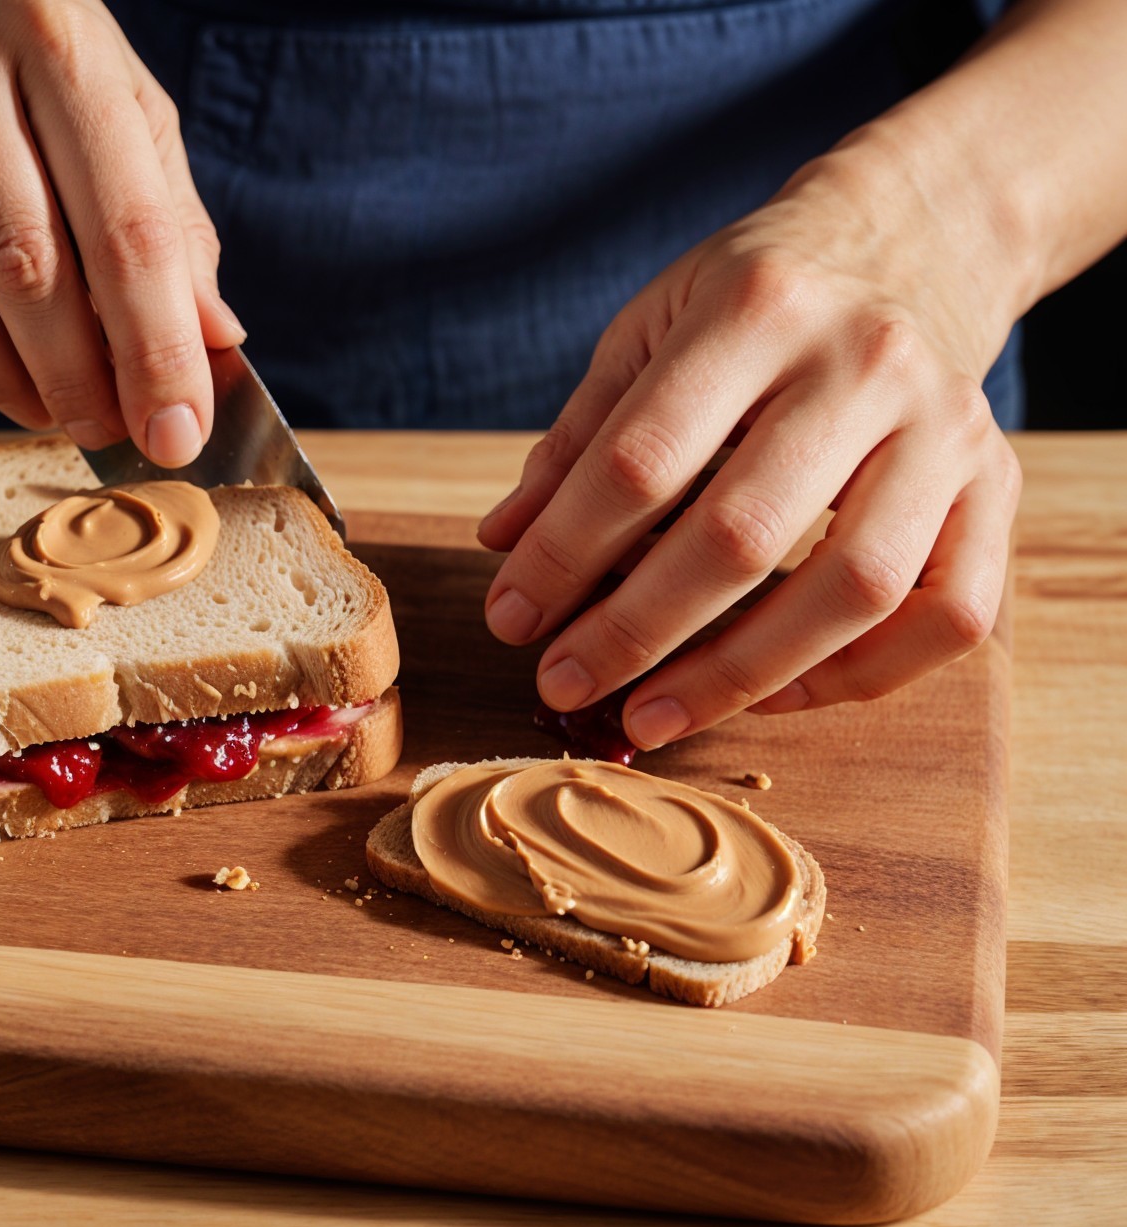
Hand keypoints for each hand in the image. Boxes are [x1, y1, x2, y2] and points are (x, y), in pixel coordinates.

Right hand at [0, 0, 243, 463]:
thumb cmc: (2, 35)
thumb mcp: (102, 82)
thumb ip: (163, 205)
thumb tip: (212, 337)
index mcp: (57, 41)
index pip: (125, 225)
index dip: (158, 345)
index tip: (179, 430)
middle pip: (31, 272)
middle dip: (82, 383)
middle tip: (113, 437)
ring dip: (9, 384)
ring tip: (50, 413)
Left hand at [477, 134, 1023, 749]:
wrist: (915, 236)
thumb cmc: (757, 296)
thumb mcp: (650, 329)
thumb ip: (578, 439)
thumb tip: (501, 541)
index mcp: (756, 308)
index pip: (640, 460)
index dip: (563, 555)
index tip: (509, 619)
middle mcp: (864, 363)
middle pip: (739, 535)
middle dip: (634, 632)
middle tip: (563, 683)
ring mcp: (946, 426)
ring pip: (853, 590)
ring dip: (738, 676)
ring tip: (647, 718)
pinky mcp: (998, 482)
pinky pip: (949, 614)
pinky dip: (860, 674)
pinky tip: (772, 692)